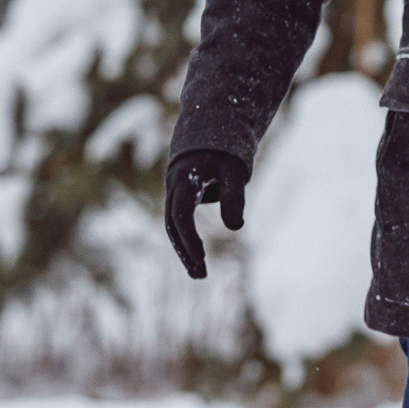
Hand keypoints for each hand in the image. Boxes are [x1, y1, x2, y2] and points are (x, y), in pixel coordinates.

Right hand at [164, 149, 248, 279]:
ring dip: (185, 251)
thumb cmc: (224, 151)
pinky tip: (199, 260)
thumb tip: (235, 228)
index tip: (202, 258)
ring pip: (175, 227)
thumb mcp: (234, 171)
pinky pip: (181, 223)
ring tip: (199, 276)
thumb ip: (234, 196)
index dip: (189, 237)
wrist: (209, 131)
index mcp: (184, 180)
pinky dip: (188, 241)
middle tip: (200, 276)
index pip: (181, 214)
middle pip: (173, 226)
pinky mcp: (182, 199)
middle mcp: (174, 189)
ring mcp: (175, 194)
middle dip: (185, 251)